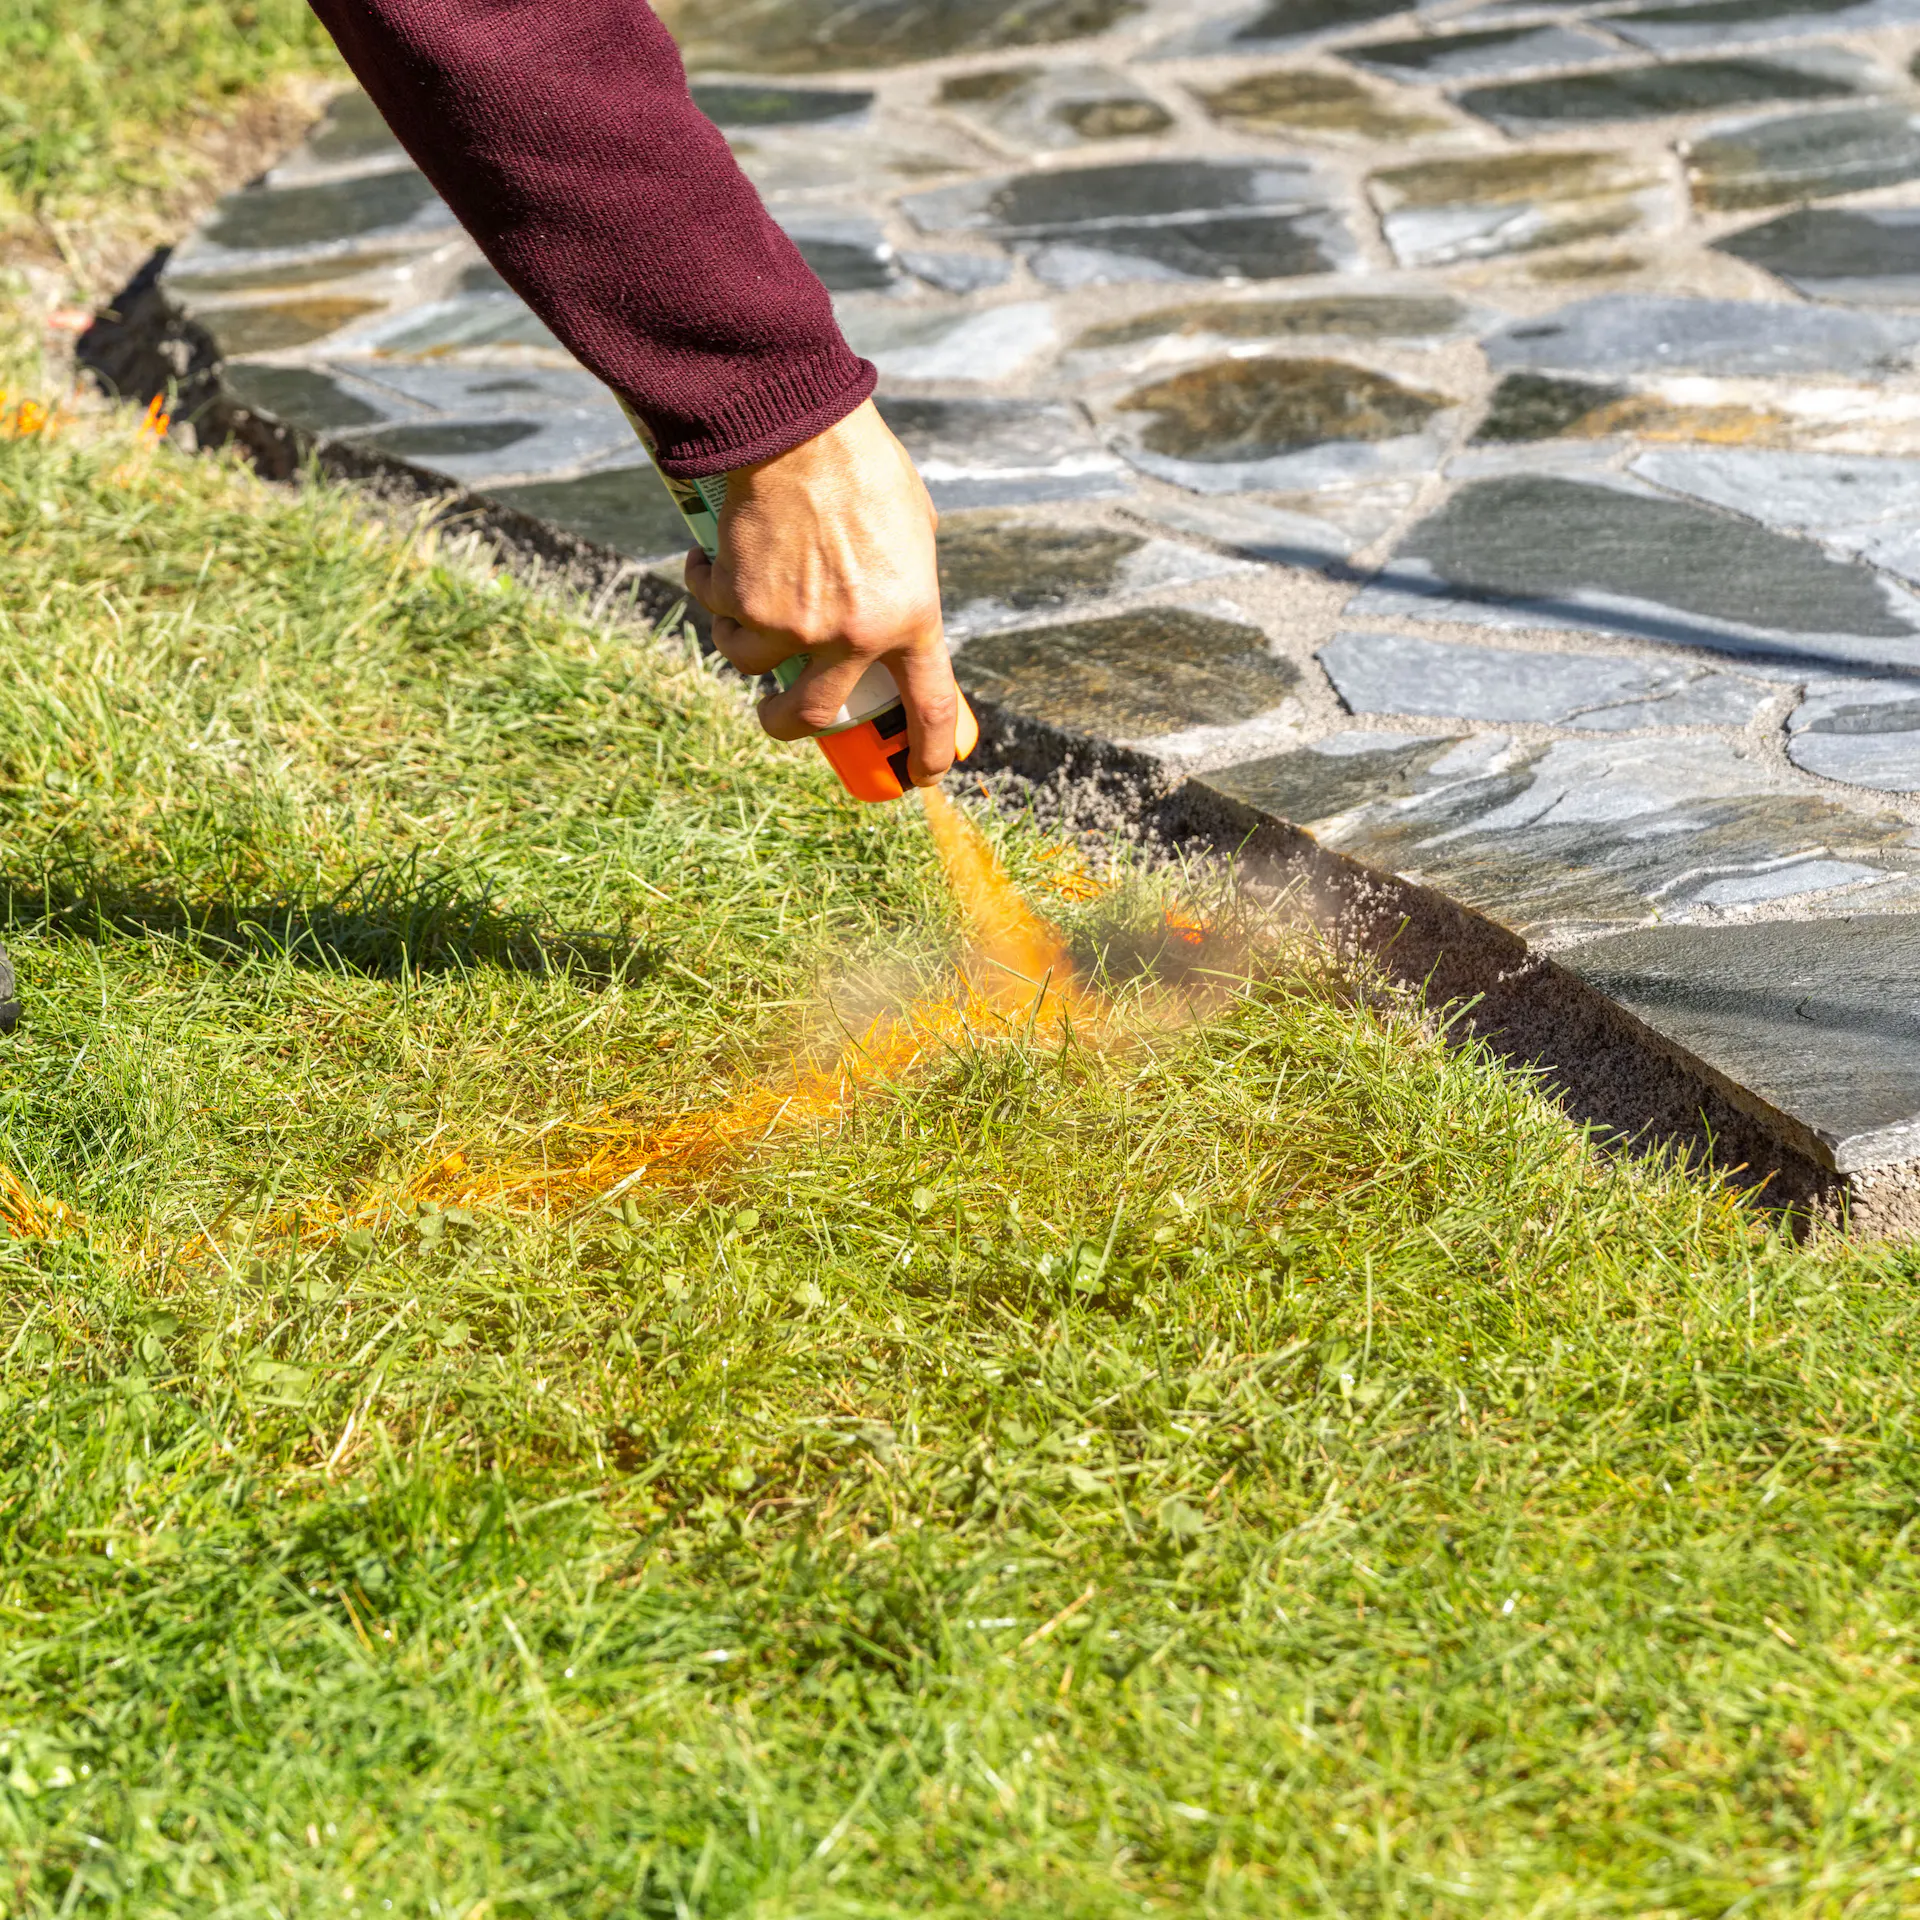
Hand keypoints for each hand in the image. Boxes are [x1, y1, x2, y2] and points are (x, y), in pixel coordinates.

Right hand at [683, 400, 959, 785]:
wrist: (796, 424)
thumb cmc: (861, 465)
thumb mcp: (913, 529)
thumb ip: (905, 582)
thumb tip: (891, 619)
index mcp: (910, 616)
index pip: (928, 704)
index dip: (928, 748)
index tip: (923, 773)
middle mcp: (853, 635)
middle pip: (809, 715)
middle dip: (783, 724)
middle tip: (773, 715)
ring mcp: (794, 624)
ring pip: (748, 661)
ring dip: (739, 636)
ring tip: (739, 594)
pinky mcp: (742, 600)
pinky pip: (716, 611)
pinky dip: (708, 586)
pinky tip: (712, 558)